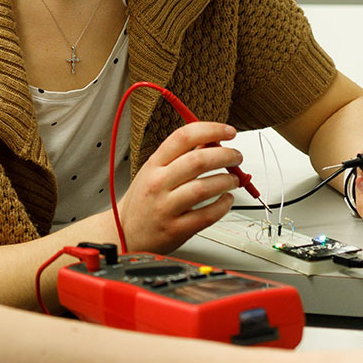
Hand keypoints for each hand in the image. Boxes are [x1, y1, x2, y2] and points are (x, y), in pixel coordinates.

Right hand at [118, 121, 241, 253]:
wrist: (125, 233)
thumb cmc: (143, 200)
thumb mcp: (154, 171)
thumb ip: (180, 156)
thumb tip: (212, 142)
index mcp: (154, 164)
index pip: (183, 137)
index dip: (211, 130)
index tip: (228, 131)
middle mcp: (158, 183)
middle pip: (198, 161)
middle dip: (225, 155)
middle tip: (236, 156)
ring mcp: (166, 207)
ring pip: (204, 188)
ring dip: (227, 180)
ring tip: (234, 179)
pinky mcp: (176, 229)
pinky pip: (207, 215)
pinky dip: (223, 205)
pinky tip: (227, 200)